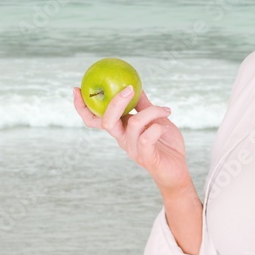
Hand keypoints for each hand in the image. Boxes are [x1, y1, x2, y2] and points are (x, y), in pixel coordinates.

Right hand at [72, 86, 191, 191]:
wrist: (177, 169)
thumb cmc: (165, 144)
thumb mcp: (155, 119)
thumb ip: (144, 105)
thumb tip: (135, 85)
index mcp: (120, 129)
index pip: (94, 120)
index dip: (82, 107)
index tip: (76, 89)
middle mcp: (122, 139)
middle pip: (106, 122)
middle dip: (115, 102)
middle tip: (129, 88)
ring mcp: (133, 149)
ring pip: (134, 123)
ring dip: (152, 111)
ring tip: (165, 110)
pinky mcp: (146, 157)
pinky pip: (146, 138)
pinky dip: (157, 127)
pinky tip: (165, 125)